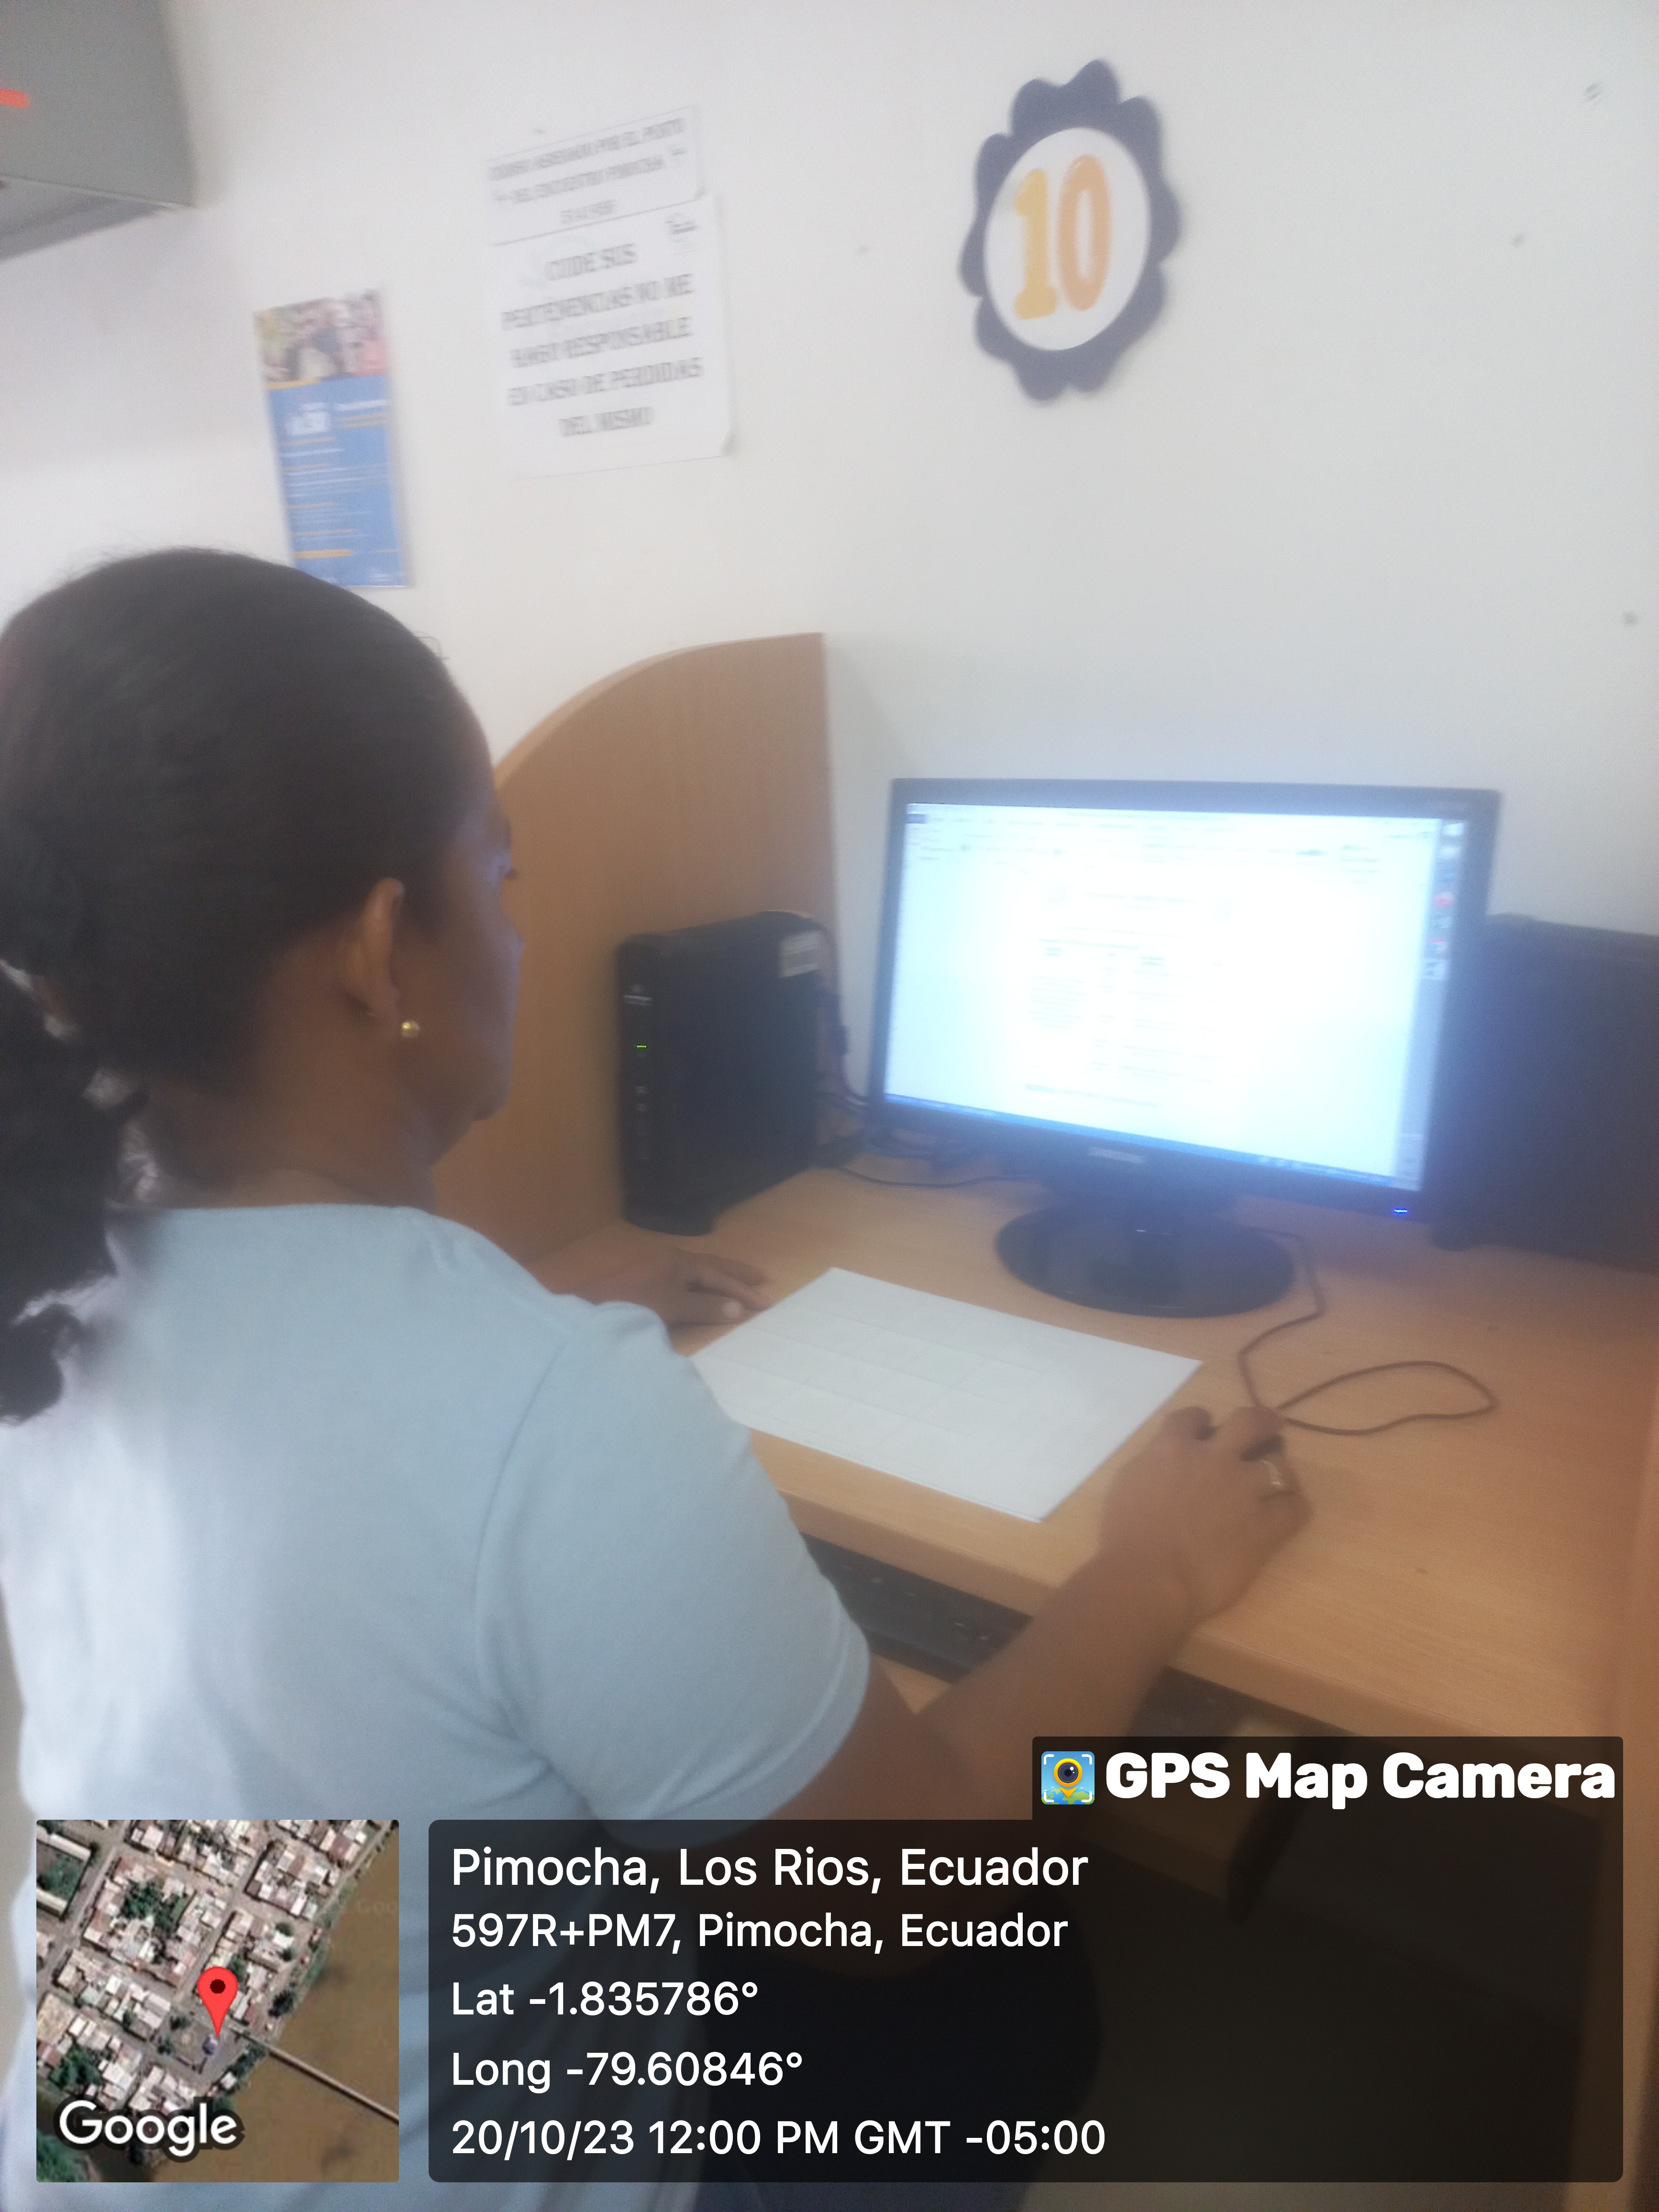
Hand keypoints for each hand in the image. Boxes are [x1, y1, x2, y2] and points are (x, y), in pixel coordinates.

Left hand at [565, 1247, 769, 1327]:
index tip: (766, 1301)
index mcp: (679, 1261)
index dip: (743, 1289)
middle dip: (736, 1273)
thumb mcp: (673, 1307)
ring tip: (737, 1282)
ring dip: (719, 1278)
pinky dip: (700, 1284)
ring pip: (696, 1271)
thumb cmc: (634, 1304)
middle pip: (711, 1265)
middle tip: (762, 1277)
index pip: (719, 1275)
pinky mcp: (645, 1280)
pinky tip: (700, 1290)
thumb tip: (738, 1308)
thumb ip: (705, 1308)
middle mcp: (670, 1258)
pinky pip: (684, 1278)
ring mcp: (656, 1267)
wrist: (590, 1306)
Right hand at [1094, 1404, 1308, 1633]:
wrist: (1148, 1578)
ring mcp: (1243, 1491)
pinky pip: (1295, 1509)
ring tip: (1281, 1479)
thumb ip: (1153, 1465)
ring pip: (1280, 1465)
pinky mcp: (1264, 1527)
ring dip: (1279, 1470)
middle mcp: (1214, 1460)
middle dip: (1263, 1421)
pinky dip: (1294, 1507)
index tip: (1206, 1426)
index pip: (1192, 1417)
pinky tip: (1290, 1511)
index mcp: (1173, 1448)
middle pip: (1249, 1423)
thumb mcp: (1129, 1484)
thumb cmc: (1125, 1537)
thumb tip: (1167, 1463)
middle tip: (1271, 1425)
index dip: (1201, 1419)